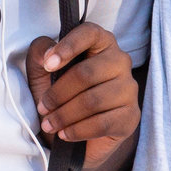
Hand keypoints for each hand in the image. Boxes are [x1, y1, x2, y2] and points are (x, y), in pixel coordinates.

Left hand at [27, 23, 139, 170]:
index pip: (89, 33)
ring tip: (49, 124)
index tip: (48, 65)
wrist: (78, 137)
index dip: (68, 47)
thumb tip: (47, 52)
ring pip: (93, 101)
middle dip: (58, 94)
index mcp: (101, 43)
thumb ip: (40, 53)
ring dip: (64, 115)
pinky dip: (77, 130)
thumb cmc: (62, 97)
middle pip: (86, 73)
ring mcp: (129, 89)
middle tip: (42, 107)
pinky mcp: (131, 116)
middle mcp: (120, 61)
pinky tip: (64, 133)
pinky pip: (102, 123)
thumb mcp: (42, 73)